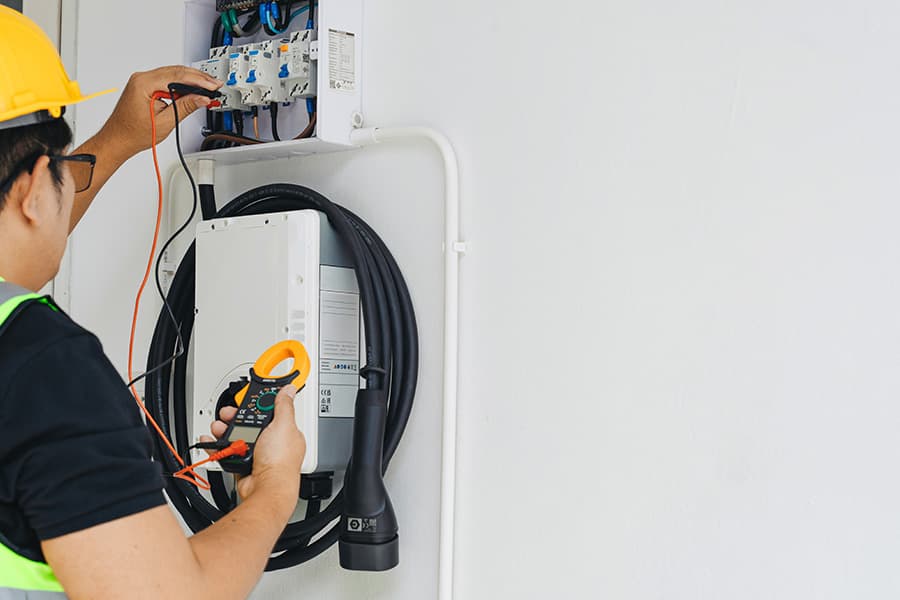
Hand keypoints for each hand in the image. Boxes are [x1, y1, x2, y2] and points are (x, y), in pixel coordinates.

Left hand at [96, 65, 221, 157]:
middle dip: (198, 78)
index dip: (198, 81)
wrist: (118, 139)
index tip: (212, 86)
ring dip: (191, 81)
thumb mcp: (165, 122)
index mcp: (143, 84)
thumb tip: (202, 98)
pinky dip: (181, 85)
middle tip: (215, 85)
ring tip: (207, 89)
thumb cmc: (133, 133)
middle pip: (176, 71)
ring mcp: (143, 81)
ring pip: (172, 74)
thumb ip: (185, 107)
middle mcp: (141, 78)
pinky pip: (167, 80)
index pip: (177, 76)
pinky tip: (192, 90)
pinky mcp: (145, 86)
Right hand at [201, 385, 305, 512]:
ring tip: (217, 427)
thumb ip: (284, 406)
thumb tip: (289, 390)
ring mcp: (257, 454)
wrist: (266, 489)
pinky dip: (217, 447)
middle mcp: (272, 444)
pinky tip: (211, 441)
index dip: (258, 405)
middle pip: (250, 424)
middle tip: (226, 414)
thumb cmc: (280, 461)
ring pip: (236, 437)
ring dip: (224, 431)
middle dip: (235, 417)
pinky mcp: (243, 464)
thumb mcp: (283, 425)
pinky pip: (227, 453)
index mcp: (285, 432)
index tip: (247, 401)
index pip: (271, 412)